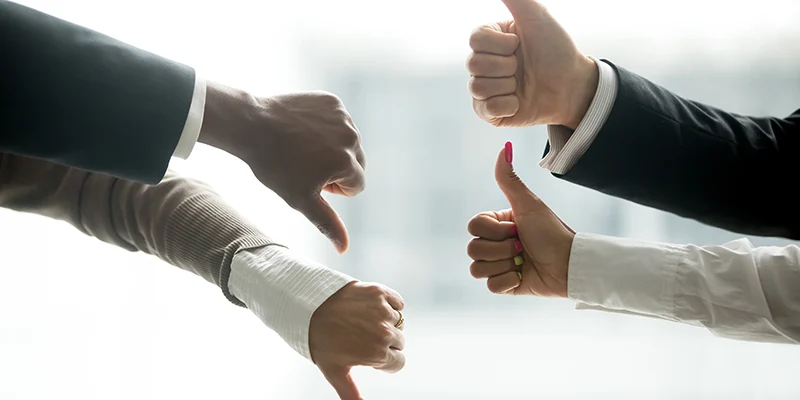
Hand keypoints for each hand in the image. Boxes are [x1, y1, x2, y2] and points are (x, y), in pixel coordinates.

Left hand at [200, 83, 365, 252]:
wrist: (251, 125)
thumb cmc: (274, 166)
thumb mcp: (301, 199)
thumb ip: (328, 222)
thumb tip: (344, 248)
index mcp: (347, 163)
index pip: (357, 186)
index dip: (334, 189)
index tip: (311, 181)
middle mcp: (351, 137)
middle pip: (357, 163)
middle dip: (338, 167)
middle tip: (307, 165)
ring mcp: (343, 116)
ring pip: (349, 141)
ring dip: (333, 147)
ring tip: (304, 147)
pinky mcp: (332, 101)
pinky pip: (339, 120)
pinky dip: (326, 126)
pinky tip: (304, 130)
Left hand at [309, 282, 405, 399]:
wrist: (306, 306)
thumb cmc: (319, 341)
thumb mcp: (335, 372)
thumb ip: (351, 394)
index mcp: (376, 354)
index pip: (399, 362)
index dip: (384, 361)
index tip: (369, 354)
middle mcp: (383, 333)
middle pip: (400, 342)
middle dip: (386, 342)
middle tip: (362, 336)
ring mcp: (382, 311)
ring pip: (399, 322)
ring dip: (387, 323)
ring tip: (363, 321)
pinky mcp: (379, 292)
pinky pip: (398, 302)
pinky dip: (390, 304)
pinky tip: (372, 308)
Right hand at [466, 142, 573, 296]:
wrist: (569, 264)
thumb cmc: (551, 231)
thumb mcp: (528, 204)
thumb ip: (510, 179)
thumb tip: (505, 146)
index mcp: (497, 223)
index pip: (473, 227)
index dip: (494, 230)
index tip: (516, 228)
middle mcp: (494, 243)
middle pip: (473, 249)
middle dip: (501, 249)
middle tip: (523, 246)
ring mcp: (498, 264)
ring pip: (477, 269)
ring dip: (504, 265)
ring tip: (523, 261)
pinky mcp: (504, 284)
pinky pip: (490, 286)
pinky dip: (508, 282)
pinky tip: (522, 275)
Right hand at [467, 0, 598, 128]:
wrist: (573, 86)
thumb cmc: (556, 50)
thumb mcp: (537, 17)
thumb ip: (515, 0)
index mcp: (491, 40)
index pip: (475, 39)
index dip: (499, 44)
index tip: (519, 44)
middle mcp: (485, 63)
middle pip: (473, 64)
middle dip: (505, 66)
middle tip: (523, 67)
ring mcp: (486, 89)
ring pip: (477, 87)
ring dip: (506, 86)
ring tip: (521, 85)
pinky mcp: (491, 112)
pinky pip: (484, 108)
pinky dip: (506, 105)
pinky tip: (518, 101)